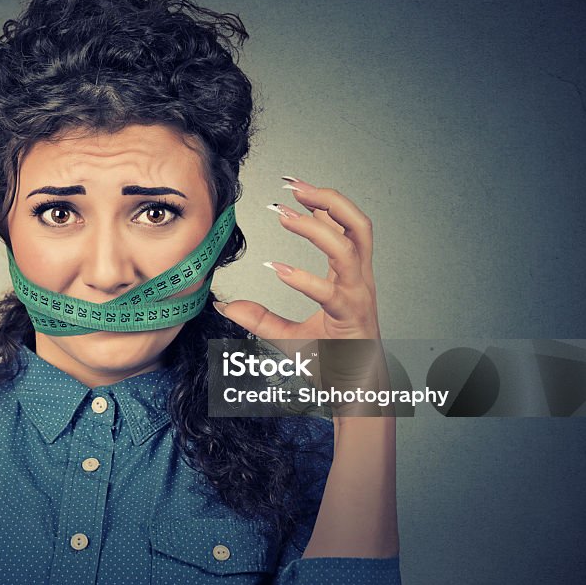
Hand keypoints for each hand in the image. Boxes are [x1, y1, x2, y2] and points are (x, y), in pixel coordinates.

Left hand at [217, 177, 386, 412]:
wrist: (355, 399)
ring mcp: (358, 298)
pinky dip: (304, 278)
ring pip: (350, 248)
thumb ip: (260, 319)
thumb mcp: (287, 338)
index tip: (291, 186)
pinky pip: (331, 292)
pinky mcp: (352, 319)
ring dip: (318, 227)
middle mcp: (358, 282)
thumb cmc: (330, 365)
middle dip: (329, 199)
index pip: (342, 228)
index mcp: (348, 279)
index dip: (322, 202)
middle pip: (359, 225)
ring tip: (285, 214)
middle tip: (294, 186)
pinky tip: (277, 268)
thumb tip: (226, 305)